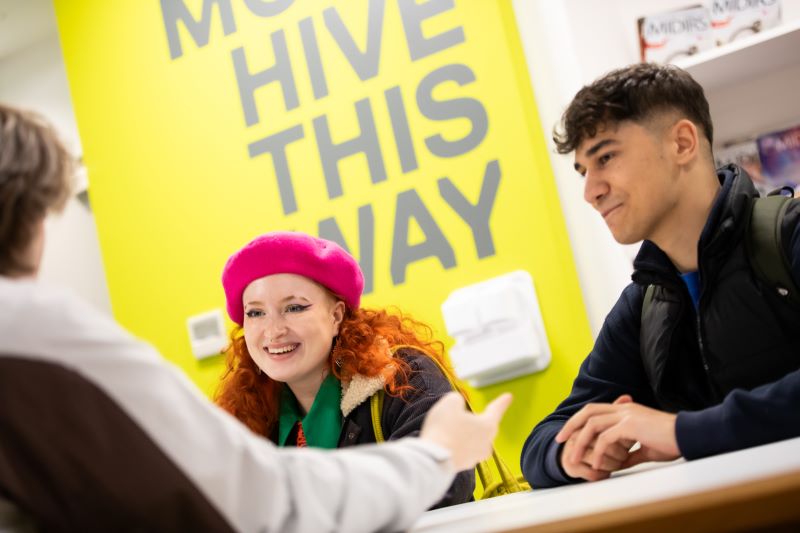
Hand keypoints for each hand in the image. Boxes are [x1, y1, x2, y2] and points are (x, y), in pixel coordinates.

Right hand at [420, 392, 511, 471]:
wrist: (433, 459)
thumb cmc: (445, 428)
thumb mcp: (450, 403)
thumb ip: (457, 400)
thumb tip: (457, 407)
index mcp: (488, 426)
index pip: (496, 410)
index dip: (502, 402)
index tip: (509, 396)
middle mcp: (486, 444)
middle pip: (484, 427)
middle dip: (476, 420)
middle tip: (463, 414)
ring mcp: (475, 457)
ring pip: (473, 440)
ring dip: (464, 433)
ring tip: (449, 428)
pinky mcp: (462, 466)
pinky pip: (462, 450)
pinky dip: (455, 444)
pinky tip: (444, 440)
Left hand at [556, 395, 679, 474]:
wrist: (689, 434)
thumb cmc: (672, 441)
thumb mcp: (647, 448)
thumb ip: (631, 452)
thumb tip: (621, 463)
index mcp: (626, 409)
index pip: (595, 410)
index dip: (580, 421)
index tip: (569, 436)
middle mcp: (624, 408)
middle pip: (588, 411)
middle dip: (571, 425)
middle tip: (559, 440)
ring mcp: (627, 415)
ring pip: (592, 424)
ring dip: (580, 442)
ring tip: (573, 458)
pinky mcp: (631, 425)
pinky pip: (606, 438)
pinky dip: (598, 452)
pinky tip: (597, 465)